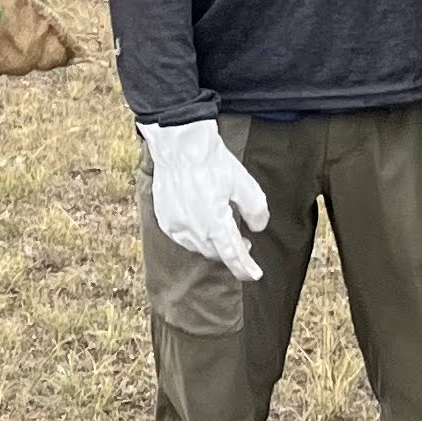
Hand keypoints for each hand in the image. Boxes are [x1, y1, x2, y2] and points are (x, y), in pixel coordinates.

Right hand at [139, 118, 267, 283]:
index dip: (245, 268)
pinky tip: (202, 225)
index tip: (255, 275)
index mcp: (215, 222)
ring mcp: (176, 225)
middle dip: (231, 253)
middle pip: (216, 253)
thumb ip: (255, 210)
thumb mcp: (244, 183)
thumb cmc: (213, 162)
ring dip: (213, 245)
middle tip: (243, 242)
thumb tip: (257, 228)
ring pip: (199, 247)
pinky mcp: (165, 219)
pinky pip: (183, 237)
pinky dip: (196, 237)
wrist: (180, 145)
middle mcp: (193, 228)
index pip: (233, 255)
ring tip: (222, 230)